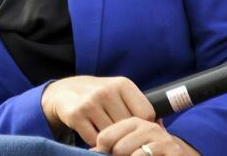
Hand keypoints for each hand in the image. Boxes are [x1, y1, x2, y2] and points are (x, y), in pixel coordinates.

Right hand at [40, 76, 154, 146]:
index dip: (144, 125)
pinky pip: (95, 139)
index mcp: (122, 84)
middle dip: (125, 133)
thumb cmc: (100, 96)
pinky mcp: (76, 115)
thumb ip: (139, 107)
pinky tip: (92, 131)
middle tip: (119, 132)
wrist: (64, 92)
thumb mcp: (120, 94)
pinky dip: (95, 141)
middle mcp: (106, 90)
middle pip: (129, 126)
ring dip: (110, 139)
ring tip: (105, 131)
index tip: (138, 128)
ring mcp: (90, 102)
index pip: (147, 113)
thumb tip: (161, 130)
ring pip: (113, 135)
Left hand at [91, 117, 199, 154]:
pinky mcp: (172, 151)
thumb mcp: (131, 145)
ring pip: (130, 154)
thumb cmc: (151, 153)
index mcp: (134, 122)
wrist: (182, 155)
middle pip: (117, 148)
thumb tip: (90, 153)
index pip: (106, 136)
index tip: (107, 154)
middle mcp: (148, 127)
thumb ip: (113, 145)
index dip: (103, 150)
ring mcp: (161, 139)